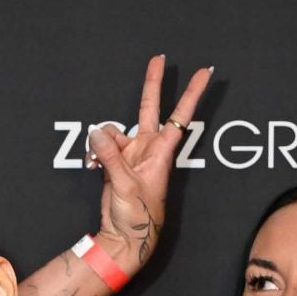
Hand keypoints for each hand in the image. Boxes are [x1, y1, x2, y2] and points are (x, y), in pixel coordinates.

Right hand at [84, 56, 211, 276]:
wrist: (122, 237)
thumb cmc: (137, 217)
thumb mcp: (125, 184)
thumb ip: (110, 156)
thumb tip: (97, 132)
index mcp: (161, 153)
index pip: (180, 116)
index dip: (191, 94)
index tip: (204, 73)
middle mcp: (147, 149)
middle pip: (149, 109)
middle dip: (151, 84)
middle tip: (158, 58)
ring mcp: (130, 154)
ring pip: (113, 131)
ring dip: (102, 142)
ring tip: (97, 163)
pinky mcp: (115, 163)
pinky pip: (102, 146)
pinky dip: (95, 152)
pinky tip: (91, 165)